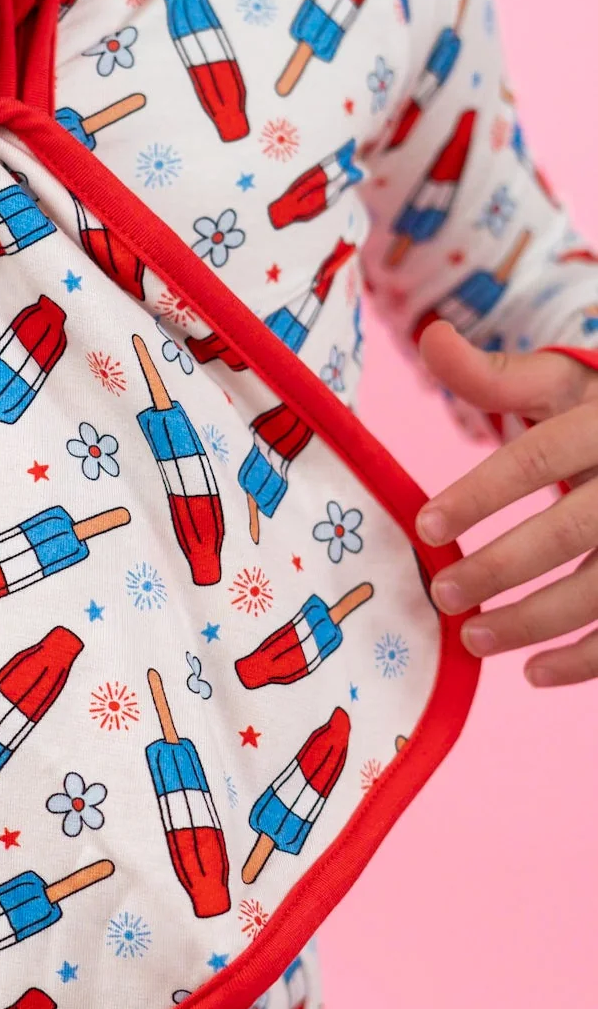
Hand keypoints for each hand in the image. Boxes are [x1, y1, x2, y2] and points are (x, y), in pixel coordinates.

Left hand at [414, 321, 597, 684]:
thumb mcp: (567, 385)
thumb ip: (499, 374)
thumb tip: (431, 336)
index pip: (537, 458)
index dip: (479, 495)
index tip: (426, 526)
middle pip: (570, 530)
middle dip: (501, 567)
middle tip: (443, 593)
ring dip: (535, 622)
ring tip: (474, 639)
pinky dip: (586, 659)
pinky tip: (535, 672)